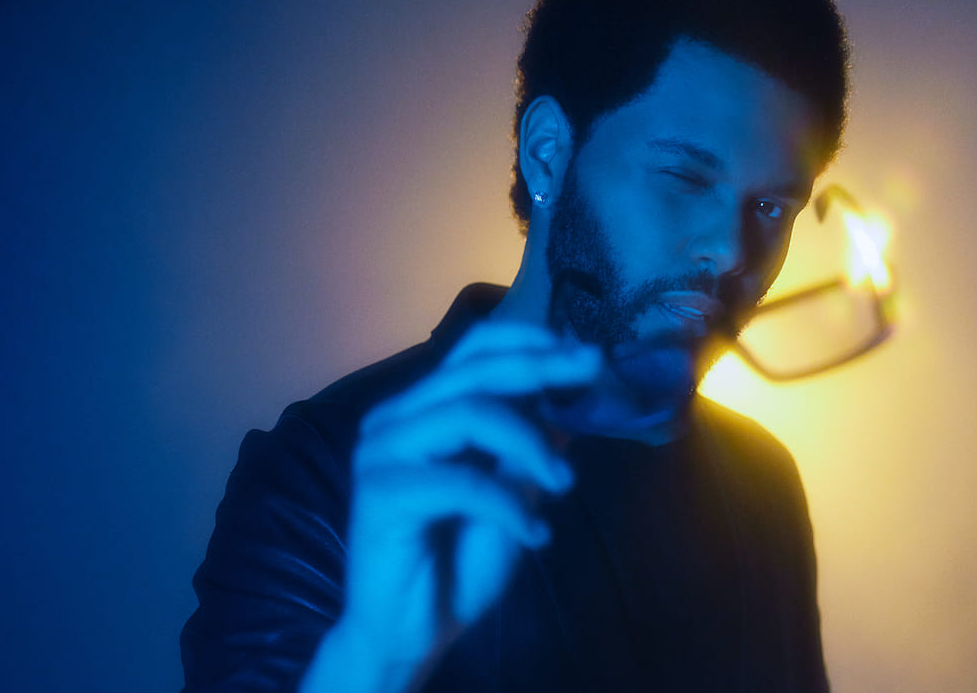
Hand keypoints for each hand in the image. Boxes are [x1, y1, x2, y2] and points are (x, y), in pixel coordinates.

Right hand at [301, 321, 600, 692]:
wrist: (408, 632)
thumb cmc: (456, 561)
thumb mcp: (513, 492)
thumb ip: (532, 443)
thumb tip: (578, 396)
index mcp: (422, 409)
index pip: (474, 350)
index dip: (531, 343)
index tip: (586, 354)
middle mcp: (394, 418)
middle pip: (475, 371)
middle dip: (543, 369)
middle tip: (596, 372)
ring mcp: (381, 451)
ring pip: (468, 414)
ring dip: (529, 444)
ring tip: (563, 483)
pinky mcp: (380, 491)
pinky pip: (460, 480)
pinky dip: (508, 504)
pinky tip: (534, 532)